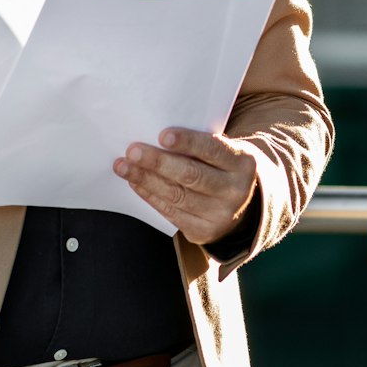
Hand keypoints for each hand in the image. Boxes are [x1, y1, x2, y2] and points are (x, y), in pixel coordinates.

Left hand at [115, 128, 258, 245]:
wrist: (244, 204)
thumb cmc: (224, 166)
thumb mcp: (225, 152)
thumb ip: (200, 145)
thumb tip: (155, 138)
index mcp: (243, 164)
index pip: (213, 150)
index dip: (188, 142)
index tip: (162, 135)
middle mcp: (235, 191)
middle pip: (191, 176)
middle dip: (158, 162)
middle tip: (133, 151)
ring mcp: (220, 215)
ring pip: (176, 196)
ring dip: (145, 179)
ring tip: (123, 166)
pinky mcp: (204, 232)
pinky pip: (170, 212)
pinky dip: (150, 195)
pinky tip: (135, 182)